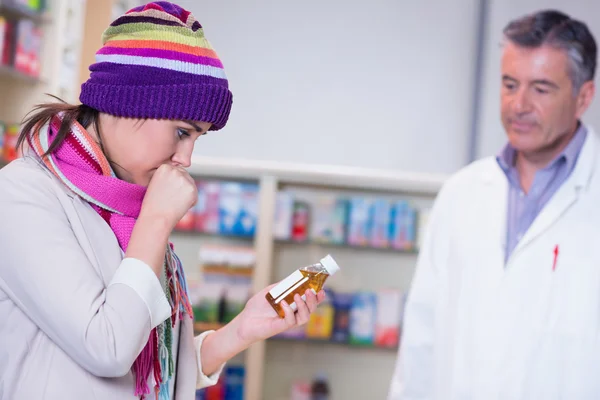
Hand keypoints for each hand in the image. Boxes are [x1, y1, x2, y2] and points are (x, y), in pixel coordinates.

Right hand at [140, 164, 196, 229]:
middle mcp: (175, 170)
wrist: (156, 218)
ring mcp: (185, 179)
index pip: (176, 171)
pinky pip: (195, 195)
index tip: (166, 191)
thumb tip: (180, 174)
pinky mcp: (192, 189)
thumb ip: (168, 176)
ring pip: (191, 185)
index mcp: (164, 167)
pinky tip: (180, 206)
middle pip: (185, 176)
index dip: (173, 182)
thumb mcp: (156, 183)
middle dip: (181, 187)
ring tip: (174, 203)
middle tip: (172, 198)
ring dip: (186, 194)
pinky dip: (191, 202)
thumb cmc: (153, 204)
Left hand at [198, 284, 325, 375]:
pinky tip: (284, 304)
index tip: (322, 289)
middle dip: (314, 300)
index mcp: (293, 305)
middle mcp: (294, 314)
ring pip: (305, 317)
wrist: (245, 320)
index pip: (310, 301)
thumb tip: (295, 277)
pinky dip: (289, 312)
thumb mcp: (271, 291)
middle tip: (311, 291)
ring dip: (304, 306)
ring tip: (298, 296)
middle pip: (311, 309)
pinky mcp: (281, 327)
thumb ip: (283, 285)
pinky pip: (291, 321)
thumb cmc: (258, 306)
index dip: (318, 296)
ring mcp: (288, 321)